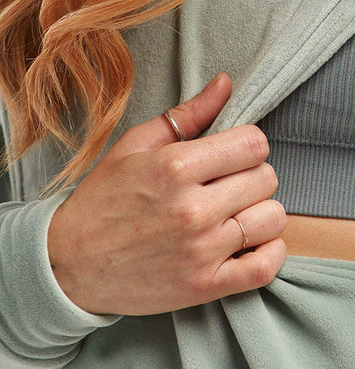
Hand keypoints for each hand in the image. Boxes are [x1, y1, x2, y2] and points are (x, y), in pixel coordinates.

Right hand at [47, 72, 286, 315]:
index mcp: (176, 167)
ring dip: (260, 212)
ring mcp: (201, 251)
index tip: (233, 153)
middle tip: (228, 184)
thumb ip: (188, 113)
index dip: (249, 144)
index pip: (254, 143)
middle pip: (267, 178)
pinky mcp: (205, 286)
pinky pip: (267, 266)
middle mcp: (192, 209)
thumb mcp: (136, 146)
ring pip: (273, 217)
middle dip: (253, 175)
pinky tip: (249, 242)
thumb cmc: (103, 199)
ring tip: (235, 213)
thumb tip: (226, 82)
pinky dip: (269, 252)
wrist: (67, 266)